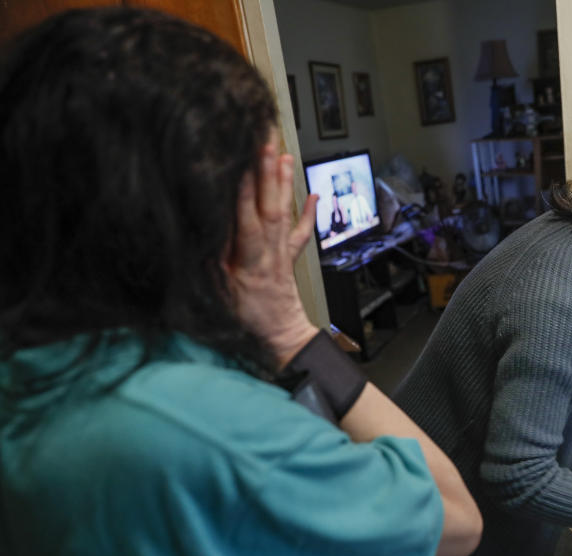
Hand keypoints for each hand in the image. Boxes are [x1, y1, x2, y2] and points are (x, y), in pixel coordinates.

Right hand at [227, 136, 319, 367]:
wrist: (281, 338)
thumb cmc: (247, 320)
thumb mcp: (219, 297)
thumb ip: (209, 266)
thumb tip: (200, 234)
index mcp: (250, 263)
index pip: (247, 223)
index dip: (244, 195)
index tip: (240, 167)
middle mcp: (270, 253)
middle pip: (269, 208)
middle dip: (266, 175)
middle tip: (265, 144)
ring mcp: (282, 252)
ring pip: (284, 212)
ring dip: (283, 182)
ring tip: (283, 153)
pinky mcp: (290, 256)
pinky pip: (301, 231)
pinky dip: (308, 211)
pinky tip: (313, 192)